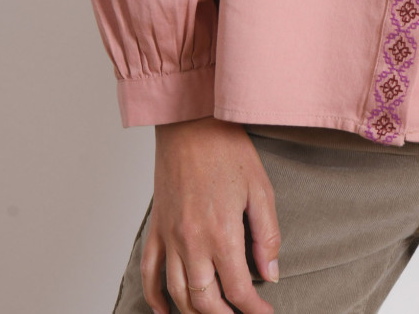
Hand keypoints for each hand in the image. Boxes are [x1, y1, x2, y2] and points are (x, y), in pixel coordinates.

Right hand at [140, 115, 281, 313]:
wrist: (191, 123)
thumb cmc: (228, 150)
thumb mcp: (260, 188)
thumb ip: (266, 235)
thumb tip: (270, 273)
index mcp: (222, 233)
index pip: (238, 289)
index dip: (254, 310)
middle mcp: (192, 241)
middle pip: (205, 301)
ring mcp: (169, 237)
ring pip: (177, 294)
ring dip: (195, 312)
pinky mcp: (156, 228)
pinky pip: (148, 273)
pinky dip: (155, 298)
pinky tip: (167, 310)